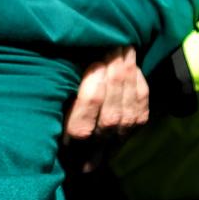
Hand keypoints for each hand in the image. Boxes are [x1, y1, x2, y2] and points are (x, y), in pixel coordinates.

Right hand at [64, 47, 149, 174]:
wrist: (82, 151)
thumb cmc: (62, 118)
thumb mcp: (56, 106)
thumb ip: (66, 91)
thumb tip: (82, 63)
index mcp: (75, 134)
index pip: (89, 108)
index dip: (95, 83)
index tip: (96, 62)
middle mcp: (99, 140)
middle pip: (111, 110)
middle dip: (115, 75)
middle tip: (115, 48)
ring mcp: (120, 136)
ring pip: (129, 107)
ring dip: (129, 75)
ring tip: (126, 50)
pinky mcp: (135, 129)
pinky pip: (142, 105)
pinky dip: (139, 83)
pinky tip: (133, 66)